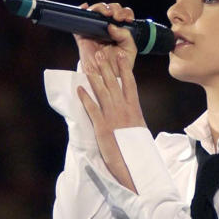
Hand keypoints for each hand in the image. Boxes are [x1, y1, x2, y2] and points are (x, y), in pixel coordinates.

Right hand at [73, 2, 138, 75]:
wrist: (107, 77)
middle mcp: (107, 27)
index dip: (125, 12)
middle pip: (110, 9)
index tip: (126, 19)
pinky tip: (84, 7)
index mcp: (120, 29)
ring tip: (106, 13)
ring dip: (101, 7)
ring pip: (96, 11)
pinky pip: (79, 21)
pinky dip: (80, 11)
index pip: (123, 14)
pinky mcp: (83, 36)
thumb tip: (111, 25)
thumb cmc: (120, 64)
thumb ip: (126, 36)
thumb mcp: (129, 49)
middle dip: (114, 9)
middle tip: (116, 17)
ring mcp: (94, 30)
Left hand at [77, 49, 145, 192]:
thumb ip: (133, 117)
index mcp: (135, 109)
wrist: (135, 165)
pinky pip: (92, 109)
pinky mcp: (102, 127)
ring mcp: (113, 117)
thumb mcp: (139, 129)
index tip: (121, 56)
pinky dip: (85, 98)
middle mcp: (124, 110)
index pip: (130, 84)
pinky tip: (79, 89)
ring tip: (90, 64)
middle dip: (106, 68)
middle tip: (100, 53)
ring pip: (102, 92)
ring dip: (95, 77)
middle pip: (114, 84)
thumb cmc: (137, 150)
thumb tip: (130, 110)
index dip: (124, 69)